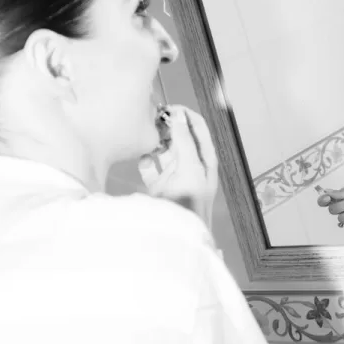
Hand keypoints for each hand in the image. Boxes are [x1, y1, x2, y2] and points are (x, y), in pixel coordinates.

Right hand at [138, 105, 217, 227]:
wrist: (176, 237)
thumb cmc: (189, 204)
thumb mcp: (190, 168)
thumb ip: (184, 141)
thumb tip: (179, 115)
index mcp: (204, 159)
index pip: (198, 127)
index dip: (185, 114)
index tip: (167, 107)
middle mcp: (191, 164)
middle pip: (180, 135)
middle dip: (167, 124)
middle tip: (151, 116)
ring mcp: (175, 175)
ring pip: (164, 149)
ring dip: (155, 139)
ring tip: (144, 131)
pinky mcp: (159, 186)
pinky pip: (150, 165)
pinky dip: (145, 158)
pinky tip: (139, 153)